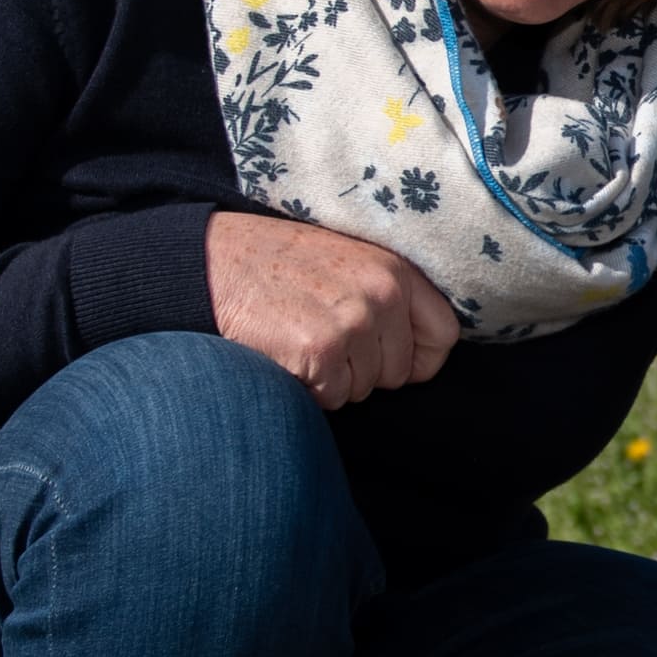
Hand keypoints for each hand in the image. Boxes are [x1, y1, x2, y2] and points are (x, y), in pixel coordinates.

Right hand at [209, 211, 456, 409]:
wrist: (213, 260)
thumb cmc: (276, 262)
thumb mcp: (345, 258)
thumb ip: (383, 292)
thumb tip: (417, 346)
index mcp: (393, 269)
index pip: (443, 334)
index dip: (419, 358)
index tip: (392, 359)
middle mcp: (381, 295)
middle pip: (398, 373)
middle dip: (364, 371)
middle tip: (322, 339)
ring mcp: (351, 324)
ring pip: (362, 389)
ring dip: (332, 379)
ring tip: (299, 338)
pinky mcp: (319, 352)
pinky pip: (331, 398)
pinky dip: (308, 388)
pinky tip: (285, 352)